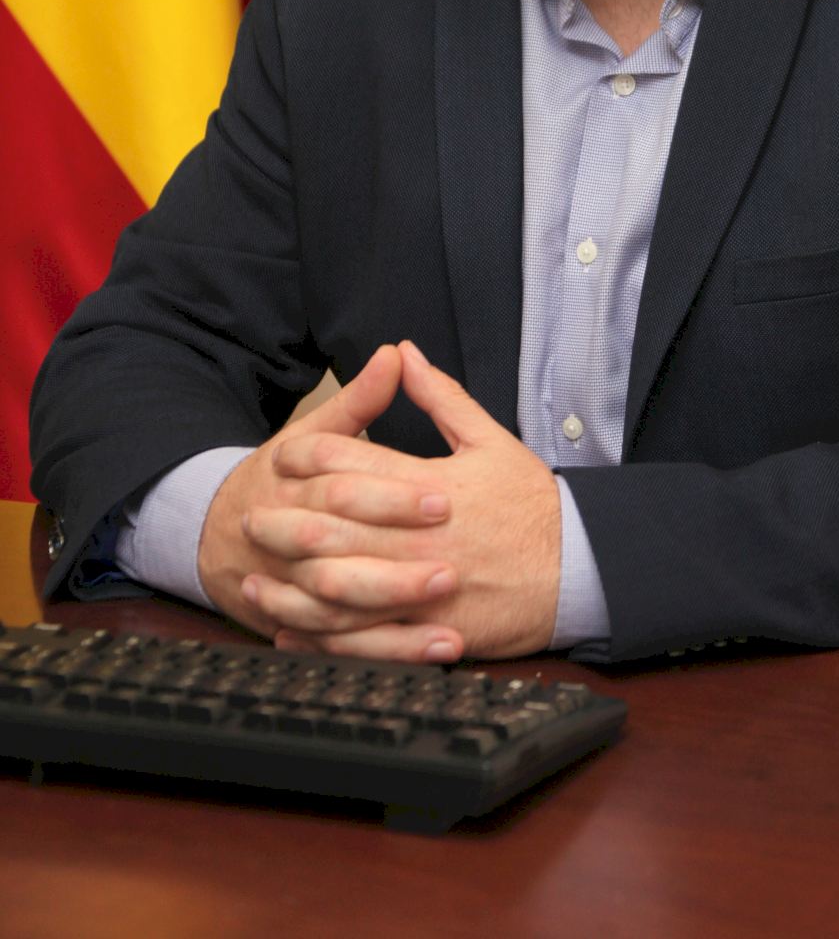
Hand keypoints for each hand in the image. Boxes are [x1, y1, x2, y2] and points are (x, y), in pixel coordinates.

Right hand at [198, 346, 461, 660]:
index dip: (393, 497)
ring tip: (450, 617)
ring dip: (394, 617)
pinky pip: (343, 646)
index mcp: (294, 485)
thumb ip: (357, 400)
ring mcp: (292, 588)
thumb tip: (395, 354)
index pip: (344, 490)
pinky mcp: (303, 624)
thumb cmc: (278, 480)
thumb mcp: (311, 435)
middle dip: (395, 566)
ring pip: (339, 609)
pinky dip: (388, 653)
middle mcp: (288, 539)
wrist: (216, 536)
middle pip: (339, 556)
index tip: (446, 500)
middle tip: (453, 567)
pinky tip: (435, 650)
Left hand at [242, 341, 561, 660]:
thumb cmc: (532, 505)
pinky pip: (363, 639)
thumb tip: (403, 353)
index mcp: (430, 484)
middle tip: (250, 518)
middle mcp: (419, 536)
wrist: (577, 568)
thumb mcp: (490, 439)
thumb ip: (441, 397)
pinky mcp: (429, 630)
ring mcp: (422, 587)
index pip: (352, 463)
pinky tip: (293, 630)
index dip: (309, 456)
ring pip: (338, 589)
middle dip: (284, 521)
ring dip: (290, 583)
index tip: (281, 456)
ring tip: (256, 575)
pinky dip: (322, 636)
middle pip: (332, 526)